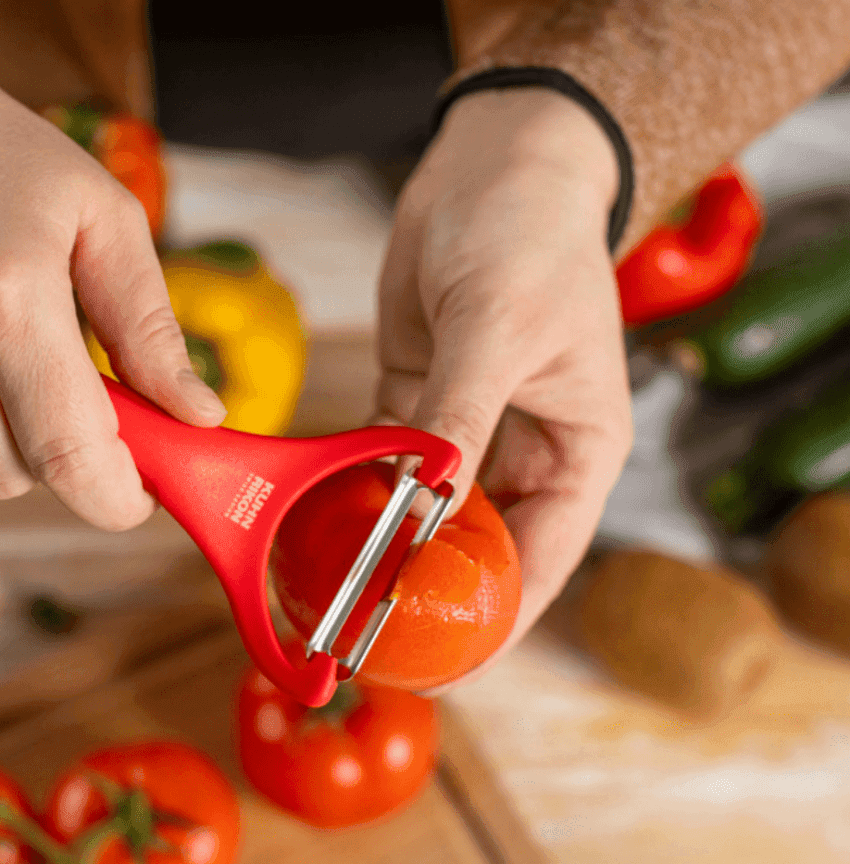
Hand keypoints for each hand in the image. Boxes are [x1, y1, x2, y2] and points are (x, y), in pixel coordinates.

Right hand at [0, 14, 225, 530]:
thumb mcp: (100, 218)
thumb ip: (150, 327)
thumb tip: (197, 413)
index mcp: (10, 300)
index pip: (70, 455)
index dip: (116, 499)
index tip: (143, 496)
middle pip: (16, 475)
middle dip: (68, 462)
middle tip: (91, 412)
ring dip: (12, 438)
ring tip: (21, 365)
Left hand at [374, 87, 632, 681]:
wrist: (493, 165)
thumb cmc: (532, 234)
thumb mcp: (502, 326)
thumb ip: (461, 414)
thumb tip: (427, 497)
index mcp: (578, 449)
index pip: (543, 557)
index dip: (499, 617)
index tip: (449, 661)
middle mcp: (525, 451)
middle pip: (480, 547)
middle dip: (432, 592)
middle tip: (373, 637)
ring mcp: (468, 431)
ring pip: (428, 514)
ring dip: (388, 548)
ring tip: (337, 592)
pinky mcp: (418, 403)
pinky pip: (386, 464)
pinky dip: (358, 493)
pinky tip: (320, 522)